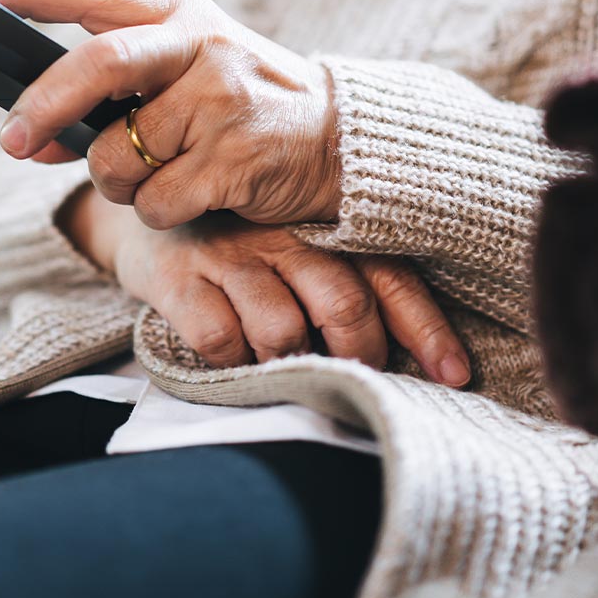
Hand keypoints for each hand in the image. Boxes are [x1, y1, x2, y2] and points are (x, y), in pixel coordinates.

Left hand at [0, 0, 341, 229]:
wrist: (339, 141)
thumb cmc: (239, 106)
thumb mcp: (183, 75)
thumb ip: (109, 96)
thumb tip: (27, 138)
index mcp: (178, 13)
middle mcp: (200, 45)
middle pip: (99, 65)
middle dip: (44, 105)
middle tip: (11, 140)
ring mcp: (221, 100)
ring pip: (118, 155)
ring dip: (119, 183)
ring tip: (160, 174)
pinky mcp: (235, 157)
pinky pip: (156, 201)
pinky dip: (159, 212)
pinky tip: (195, 195)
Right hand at [62, 186, 470, 383]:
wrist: (144, 217)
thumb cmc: (239, 243)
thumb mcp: (298, 245)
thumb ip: (348, 281)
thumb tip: (421, 357)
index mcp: (321, 226)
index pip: (389, 278)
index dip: (426, 331)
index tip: (454, 377)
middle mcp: (280, 234)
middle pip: (343, 304)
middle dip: (357, 357)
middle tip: (352, 380)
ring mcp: (228, 255)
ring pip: (282, 329)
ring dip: (289, 365)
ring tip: (284, 369)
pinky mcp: (178, 280)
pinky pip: (219, 339)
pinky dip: (233, 365)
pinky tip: (233, 362)